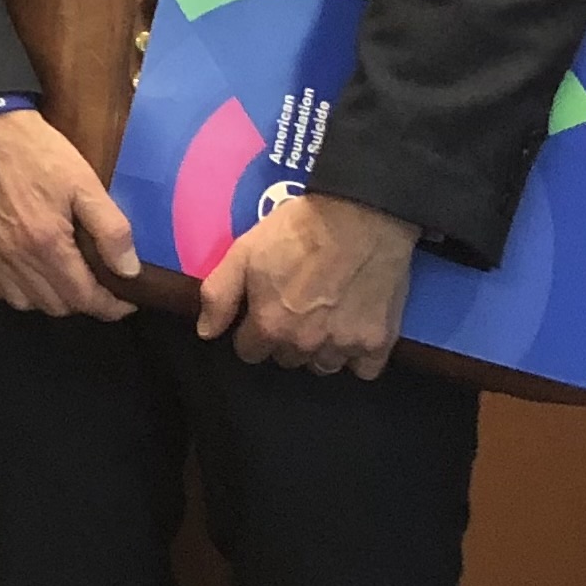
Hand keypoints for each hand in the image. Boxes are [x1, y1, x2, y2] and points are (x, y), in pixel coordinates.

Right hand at [0, 109, 139, 319]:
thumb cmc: (36, 151)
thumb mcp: (84, 181)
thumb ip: (111, 229)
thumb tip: (129, 272)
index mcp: (46, 243)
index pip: (84, 299)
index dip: (110, 307)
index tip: (123, 302)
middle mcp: (14, 257)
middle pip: (55, 305)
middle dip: (81, 299)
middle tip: (93, 280)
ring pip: (24, 302)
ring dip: (46, 296)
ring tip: (59, 275)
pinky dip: (11, 289)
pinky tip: (22, 269)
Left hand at [196, 192, 416, 375]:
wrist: (359, 216)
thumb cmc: (296, 231)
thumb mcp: (243, 251)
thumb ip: (219, 295)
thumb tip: (206, 332)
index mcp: (270, 325)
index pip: (249, 352)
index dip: (251, 331)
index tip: (262, 310)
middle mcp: (305, 344)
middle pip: (287, 358)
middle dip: (285, 339)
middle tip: (295, 306)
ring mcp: (344, 346)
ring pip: (324, 365)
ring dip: (320, 349)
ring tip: (325, 316)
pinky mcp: (379, 343)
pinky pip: (364, 369)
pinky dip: (358, 355)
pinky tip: (354, 328)